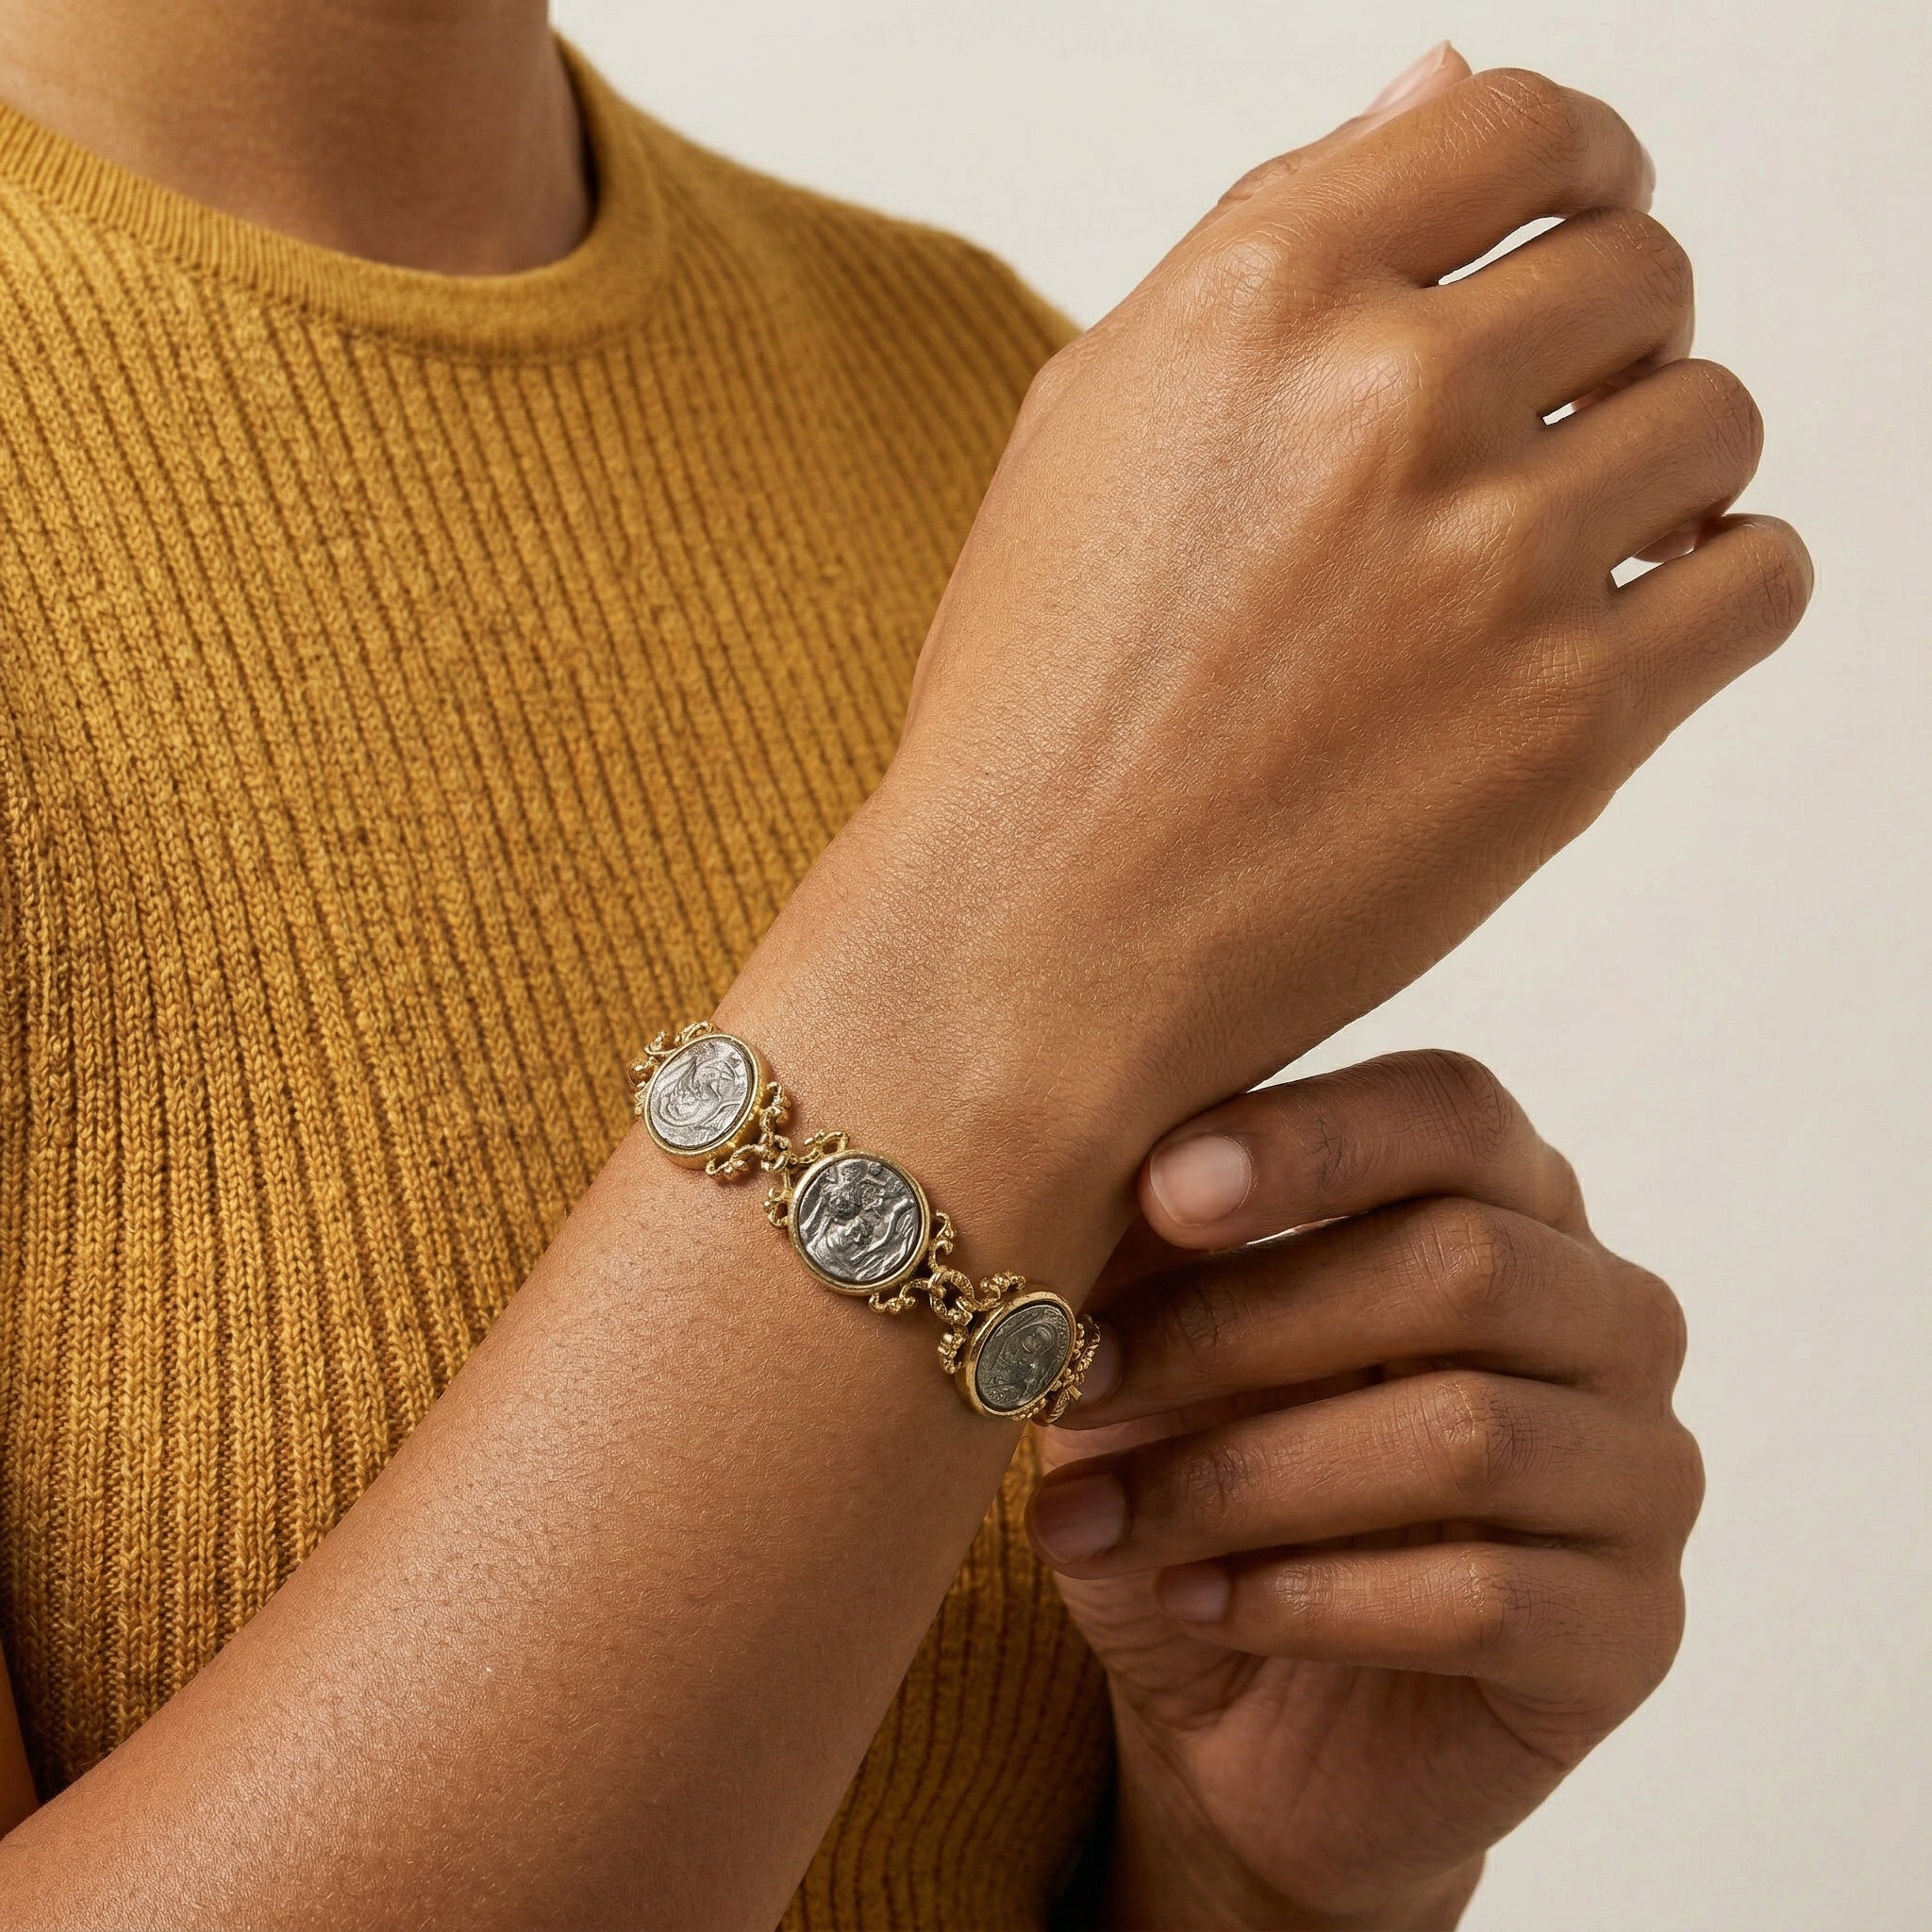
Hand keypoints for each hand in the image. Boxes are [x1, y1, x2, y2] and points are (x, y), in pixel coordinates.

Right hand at [736, 58, 1810, 1254]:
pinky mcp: (1570, 721)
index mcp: (1260, 294)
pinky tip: (1631, 621)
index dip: (1582, 164)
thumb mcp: (1092, 421)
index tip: (1581, 224)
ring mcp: (1491, 561)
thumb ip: (1273, 233)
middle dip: (1617, 333)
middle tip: (1552, 425)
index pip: (1524, 126)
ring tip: (1567, 548)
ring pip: (1715, 423)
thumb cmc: (1034, 697)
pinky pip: (1764, 578)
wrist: (1029, 943)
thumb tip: (1446, 75)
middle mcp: (1387, 399)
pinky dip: (1721, 584)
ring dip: (1661, 467)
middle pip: (1644, 271)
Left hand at [1033, 1051, 1702, 1928]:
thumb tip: (1088, 1170)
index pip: (1452, 1111)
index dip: (1310, 1139)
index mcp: (1506, 1198)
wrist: (1242, 1714)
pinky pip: (1486, 1599)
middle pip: (1465, 1264)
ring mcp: (1641, 1475)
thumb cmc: (1203, 1476)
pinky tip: (1195, 1602)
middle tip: (1076, 1374)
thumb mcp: (1151, 1347)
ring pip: (1468, 1438)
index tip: (1157, 1187)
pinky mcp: (1630, 1634)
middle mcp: (1607, 1316)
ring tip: (1095, 1518)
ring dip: (1244, 1479)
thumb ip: (1147, 1248)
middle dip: (1241, 1322)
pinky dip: (1308, 1599)